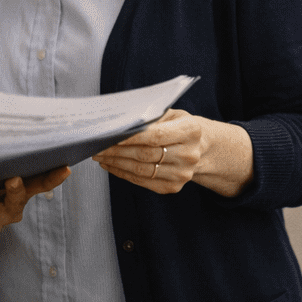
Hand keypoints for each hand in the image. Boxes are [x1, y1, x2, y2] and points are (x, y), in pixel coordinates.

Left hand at [93, 109, 254, 196]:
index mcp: (191, 131)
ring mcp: (182, 174)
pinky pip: (142, 181)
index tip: (108, 136)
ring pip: (141, 170)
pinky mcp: (173, 187)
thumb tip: (119, 122)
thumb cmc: (181, 126)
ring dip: (116, 163)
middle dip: (117, 151)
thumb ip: (151, 116)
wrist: (203, 149)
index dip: (129, 137)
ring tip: (100, 155)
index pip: (155, 136)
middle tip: (97, 145)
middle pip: (145, 154)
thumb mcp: (173, 114)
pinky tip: (111, 165)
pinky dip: (123, 173)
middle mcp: (189, 155)